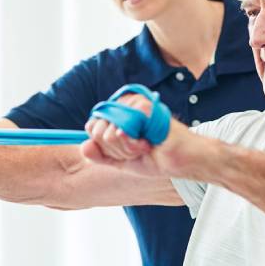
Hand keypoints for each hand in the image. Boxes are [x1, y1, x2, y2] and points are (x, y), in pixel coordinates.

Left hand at [79, 91, 200, 178]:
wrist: (181, 161)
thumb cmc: (156, 158)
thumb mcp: (121, 160)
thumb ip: (100, 155)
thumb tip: (83, 146)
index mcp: (117, 114)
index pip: (92, 128)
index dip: (106, 147)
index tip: (126, 151)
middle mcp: (123, 105)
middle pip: (98, 132)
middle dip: (117, 150)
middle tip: (138, 148)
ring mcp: (133, 103)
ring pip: (109, 133)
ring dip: (127, 148)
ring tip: (145, 145)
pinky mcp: (144, 106)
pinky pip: (122, 130)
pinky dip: (135, 144)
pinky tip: (149, 143)